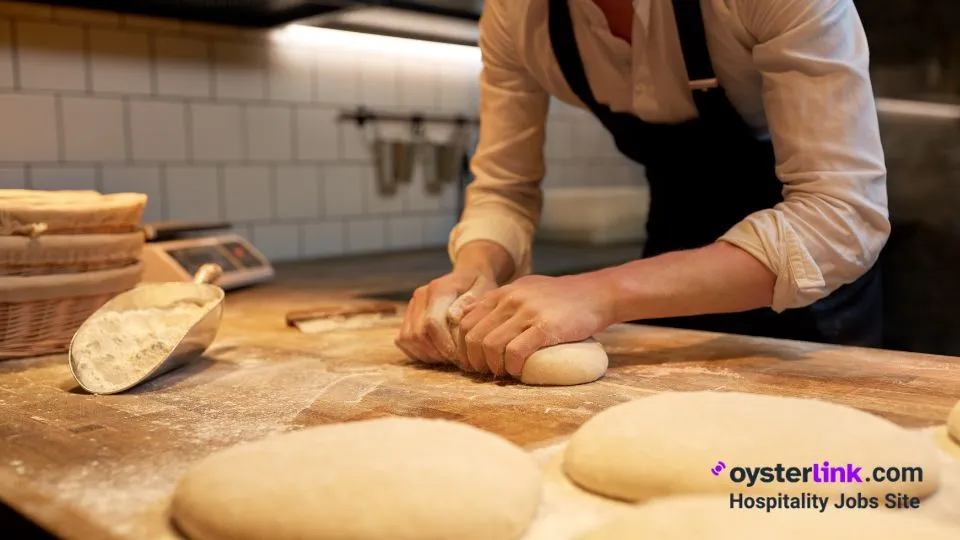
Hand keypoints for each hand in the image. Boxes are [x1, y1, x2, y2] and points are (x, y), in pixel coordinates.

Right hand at [395, 270, 497, 362]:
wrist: (466, 276)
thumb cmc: (478, 286)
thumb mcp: (484, 290)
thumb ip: (470, 302)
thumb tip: (452, 317)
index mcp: (439, 289)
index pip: (431, 323)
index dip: (443, 344)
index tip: (458, 356)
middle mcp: (420, 296)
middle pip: (418, 334)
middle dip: (436, 352)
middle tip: (455, 359)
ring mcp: (412, 305)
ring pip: (407, 339)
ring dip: (426, 354)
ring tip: (447, 357)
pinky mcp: (408, 315)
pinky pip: (404, 340)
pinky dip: (418, 352)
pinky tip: (436, 353)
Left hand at [455, 273, 615, 377]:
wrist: (597, 294)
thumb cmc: (562, 297)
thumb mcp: (527, 289)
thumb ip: (505, 303)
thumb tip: (484, 324)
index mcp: (503, 293)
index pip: (466, 321)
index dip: (463, 346)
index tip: (472, 360)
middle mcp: (510, 300)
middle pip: (473, 336)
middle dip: (474, 360)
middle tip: (485, 371)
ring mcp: (527, 312)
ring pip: (490, 345)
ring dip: (492, 366)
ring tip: (502, 373)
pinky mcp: (545, 327)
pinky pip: (515, 352)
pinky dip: (511, 367)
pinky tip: (518, 371)